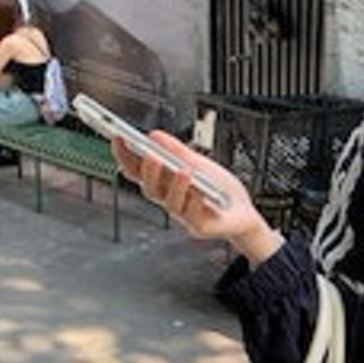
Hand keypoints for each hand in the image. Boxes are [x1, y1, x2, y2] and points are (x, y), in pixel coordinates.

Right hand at [112, 130, 280, 261]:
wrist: (244, 213)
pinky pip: (193, 215)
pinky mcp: (198, 227)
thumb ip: (178, 151)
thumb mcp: (201, 163)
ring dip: (175, 185)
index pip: (138, 171)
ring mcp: (183, 214)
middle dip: (148, 171)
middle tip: (150, 155)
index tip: (118, 138)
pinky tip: (199, 191)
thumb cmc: (220, 189)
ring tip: (183, 170)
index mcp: (166, 183)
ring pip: (169, 203)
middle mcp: (170, 199)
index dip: (125, 157)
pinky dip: (195, 201)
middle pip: (149, 188)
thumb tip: (155, 135)